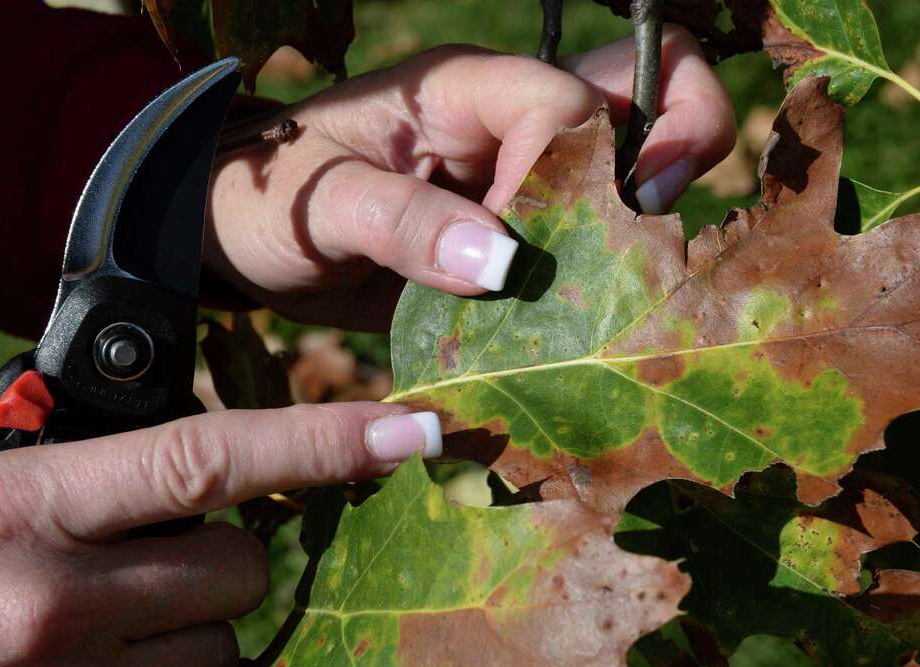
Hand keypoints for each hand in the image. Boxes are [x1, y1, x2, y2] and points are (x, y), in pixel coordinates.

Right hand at [0, 405, 440, 666]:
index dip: (322, 441)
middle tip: (156, 562)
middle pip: (240, 571)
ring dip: (183, 642)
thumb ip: (84, 479)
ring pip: (218, 659)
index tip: (407, 432)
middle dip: (221, 562)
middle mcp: (44, 607)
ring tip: (99, 636)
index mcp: (16, 508)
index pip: (207, 459)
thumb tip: (205, 474)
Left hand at [204, 26, 734, 328]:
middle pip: (641, 97)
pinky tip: (583, 325)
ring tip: (612, 295)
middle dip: (677, 149)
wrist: (242, 239)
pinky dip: (606, 281)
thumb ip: (400, 223)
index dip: (569, 176)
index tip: (518, 256)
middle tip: (647, 232)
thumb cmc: (264, 196)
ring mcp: (524, 183)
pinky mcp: (519, 241)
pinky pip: (593, 246)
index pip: (564, 103)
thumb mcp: (315, 203)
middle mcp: (510, 125)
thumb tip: (501, 264)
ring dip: (642, 231)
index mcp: (463, 89)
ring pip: (633, 173)